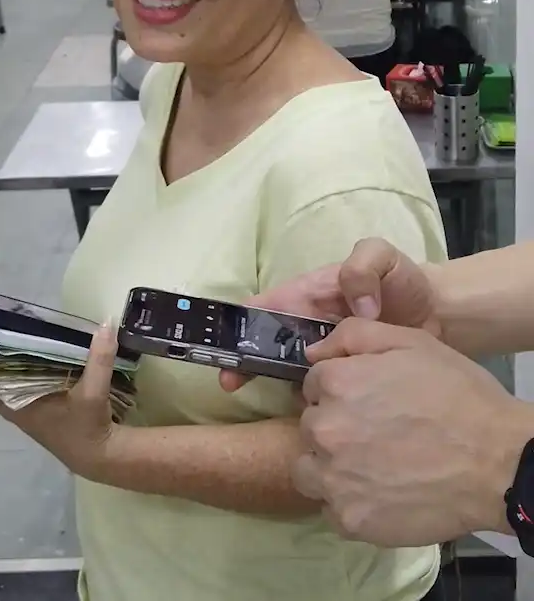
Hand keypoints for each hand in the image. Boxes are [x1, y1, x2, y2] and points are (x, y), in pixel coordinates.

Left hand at [0, 325, 119, 479]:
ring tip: (18, 335)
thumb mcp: (93, 392)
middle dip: (1, 359)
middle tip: (3, 328)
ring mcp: (31, 415)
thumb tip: (105, 323)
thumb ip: (99, 359)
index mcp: (20, 407)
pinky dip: (32, 375)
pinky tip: (40, 356)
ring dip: (17, 367)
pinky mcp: (45, 415)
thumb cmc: (87, 428)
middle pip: (1, 381)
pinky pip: (30, 390)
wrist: (102, 459)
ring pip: (15, 386)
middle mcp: (20, 411)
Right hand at [219, 238, 438, 391]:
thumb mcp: (382, 256)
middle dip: (244, 361)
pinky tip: (321, 413)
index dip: (237, 326)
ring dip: (278, 385)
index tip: (227, 346)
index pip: (260, 308)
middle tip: (232, 383)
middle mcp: (307, 326)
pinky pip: (321, 390)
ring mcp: (325, 355)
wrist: (443, 315)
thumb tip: (357, 308)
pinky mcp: (346, 378)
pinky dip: (315, 402)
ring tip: (283, 403)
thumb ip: (362, 268)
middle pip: (264, 344)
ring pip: (289, 371)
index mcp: (305, 296)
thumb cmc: (403, 281)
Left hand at [293, 319, 532, 544]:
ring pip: (309, 469)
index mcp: (335, 384)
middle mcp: (324, 430)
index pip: (313, 386)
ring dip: (329, 467)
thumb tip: (313, 352)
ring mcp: (335, 478)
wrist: (502, 464)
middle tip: (373, 436)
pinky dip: (350, 504)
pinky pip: (331, 510)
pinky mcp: (351, 519)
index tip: (366, 403)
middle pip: (309, 427)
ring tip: (369, 468)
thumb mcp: (410, 342)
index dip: (339, 392)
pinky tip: (380, 495)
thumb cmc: (459, 397)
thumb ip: (353, 336)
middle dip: (334, 427)